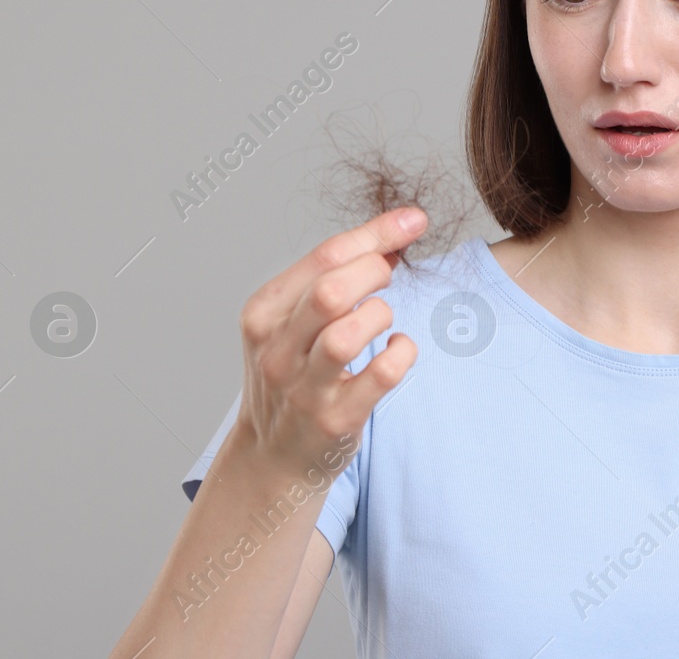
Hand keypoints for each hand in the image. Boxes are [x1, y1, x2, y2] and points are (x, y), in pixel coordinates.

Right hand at [232, 207, 426, 474]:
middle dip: (374, 273)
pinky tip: (397, 351)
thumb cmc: (293, 375)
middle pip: (332, 291)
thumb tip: (394, 236)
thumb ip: (336, 278)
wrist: (272, 457)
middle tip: (387, 279)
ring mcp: (304, 388)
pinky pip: (382, 375)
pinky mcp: (335, 420)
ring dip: (381, 316)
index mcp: (264, 313)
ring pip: (350, 334)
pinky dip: (401, 354)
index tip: (414, 220)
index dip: (377, 233)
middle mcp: (277, 350)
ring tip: (381, 323)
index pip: (324, 256)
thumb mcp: (295, 322)